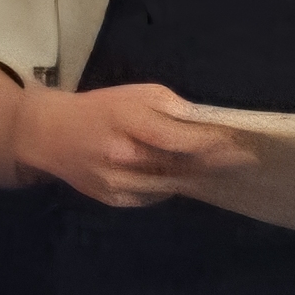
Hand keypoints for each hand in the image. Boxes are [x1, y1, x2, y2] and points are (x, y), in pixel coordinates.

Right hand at [18, 81, 246, 207]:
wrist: (50, 134)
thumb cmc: (102, 108)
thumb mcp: (136, 95)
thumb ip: (172, 108)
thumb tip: (206, 125)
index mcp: (129, 123)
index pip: (179, 138)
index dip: (212, 143)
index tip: (241, 144)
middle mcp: (122, 157)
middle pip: (179, 166)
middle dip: (213, 163)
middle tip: (244, 160)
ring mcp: (116, 183)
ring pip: (169, 186)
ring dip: (194, 178)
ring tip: (218, 171)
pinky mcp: (112, 199)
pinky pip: (152, 197)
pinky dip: (167, 187)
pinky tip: (177, 177)